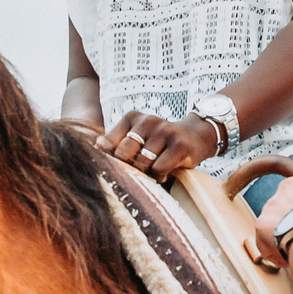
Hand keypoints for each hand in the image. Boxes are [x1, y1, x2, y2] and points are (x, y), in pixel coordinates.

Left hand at [100, 110, 221, 179]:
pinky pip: (159, 168)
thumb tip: (96, 145)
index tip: (119, 166)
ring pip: (142, 163)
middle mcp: (147, 120)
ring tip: (153, 171)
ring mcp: (164, 131)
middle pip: (124, 154)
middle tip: (138, 172)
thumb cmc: (160, 141)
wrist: (196, 136)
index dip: (111, 160)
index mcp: (132, 117)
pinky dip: (159, 176)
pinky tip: (164, 172)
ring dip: (146, 173)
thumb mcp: (137, 136)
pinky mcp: (179, 145)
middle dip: (128, 168)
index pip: (108, 143)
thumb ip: (116, 142)